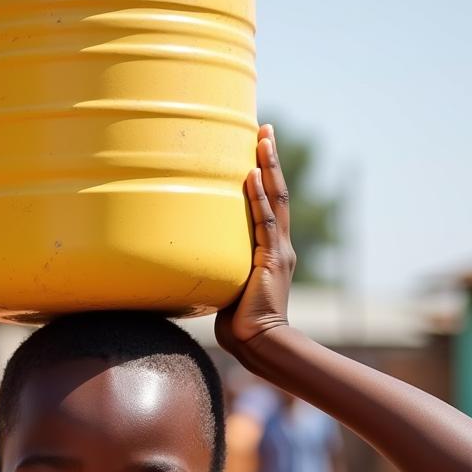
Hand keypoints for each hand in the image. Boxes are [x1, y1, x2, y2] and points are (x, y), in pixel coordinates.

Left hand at [215, 123, 296, 359]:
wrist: (258, 342)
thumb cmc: (239, 323)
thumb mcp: (228, 287)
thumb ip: (219, 268)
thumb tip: (191, 261)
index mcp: (272, 252)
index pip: (271, 205)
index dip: (267, 176)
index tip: (259, 149)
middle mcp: (280, 246)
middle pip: (278, 193)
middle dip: (271, 160)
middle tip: (265, 129)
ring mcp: (278, 251)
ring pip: (275, 200)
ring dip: (268, 167)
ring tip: (262, 139)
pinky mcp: (270, 260)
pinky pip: (264, 222)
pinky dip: (258, 197)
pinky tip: (251, 175)